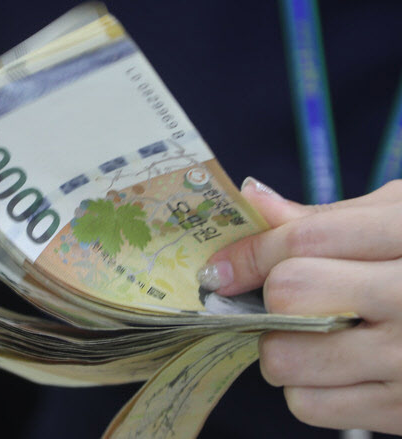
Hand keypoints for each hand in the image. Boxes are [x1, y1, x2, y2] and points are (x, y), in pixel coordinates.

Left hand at [198, 177, 401, 433]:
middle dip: (270, 298)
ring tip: (315, 335)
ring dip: (281, 346)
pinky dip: (306, 387)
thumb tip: (252, 198)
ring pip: (286, 358)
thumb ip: (326, 218)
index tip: (221, 268)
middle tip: (284, 300)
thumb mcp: (399, 219)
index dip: (248, 253)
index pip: (303, 241)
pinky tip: (336, 369)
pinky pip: (309, 405)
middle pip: (288, 295)